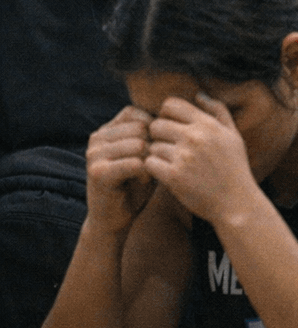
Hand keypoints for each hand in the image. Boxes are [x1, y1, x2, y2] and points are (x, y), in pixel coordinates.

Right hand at [84, 105, 156, 233]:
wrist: (115, 218)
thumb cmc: (137, 183)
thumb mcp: (147, 153)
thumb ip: (152, 133)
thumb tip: (174, 109)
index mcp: (107, 129)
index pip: (137, 113)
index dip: (154, 129)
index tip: (156, 149)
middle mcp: (97, 138)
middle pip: (141, 128)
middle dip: (153, 146)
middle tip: (152, 165)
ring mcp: (94, 154)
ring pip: (139, 144)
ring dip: (151, 161)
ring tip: (147, 173)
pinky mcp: (98, 172)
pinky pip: (135, 163)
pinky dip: (146, 173)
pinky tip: (143, 181)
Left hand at [144, 93, 261, 225]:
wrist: (236, 202)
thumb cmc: (235, 168)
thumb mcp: (233, 136)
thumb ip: (218, 111)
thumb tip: (199, 94)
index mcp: (208, 124)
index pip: (171, 104)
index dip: (166, 114)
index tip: (170, 127)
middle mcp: (195, 137)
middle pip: (156, 124)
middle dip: (158, 136)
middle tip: (166, 148)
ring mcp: (183, 157)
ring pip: (151, 146)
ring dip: (157, 155)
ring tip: (169, 164)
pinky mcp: (173, 176)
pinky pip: (149, 164)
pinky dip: (154, 170)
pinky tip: (165, 175)